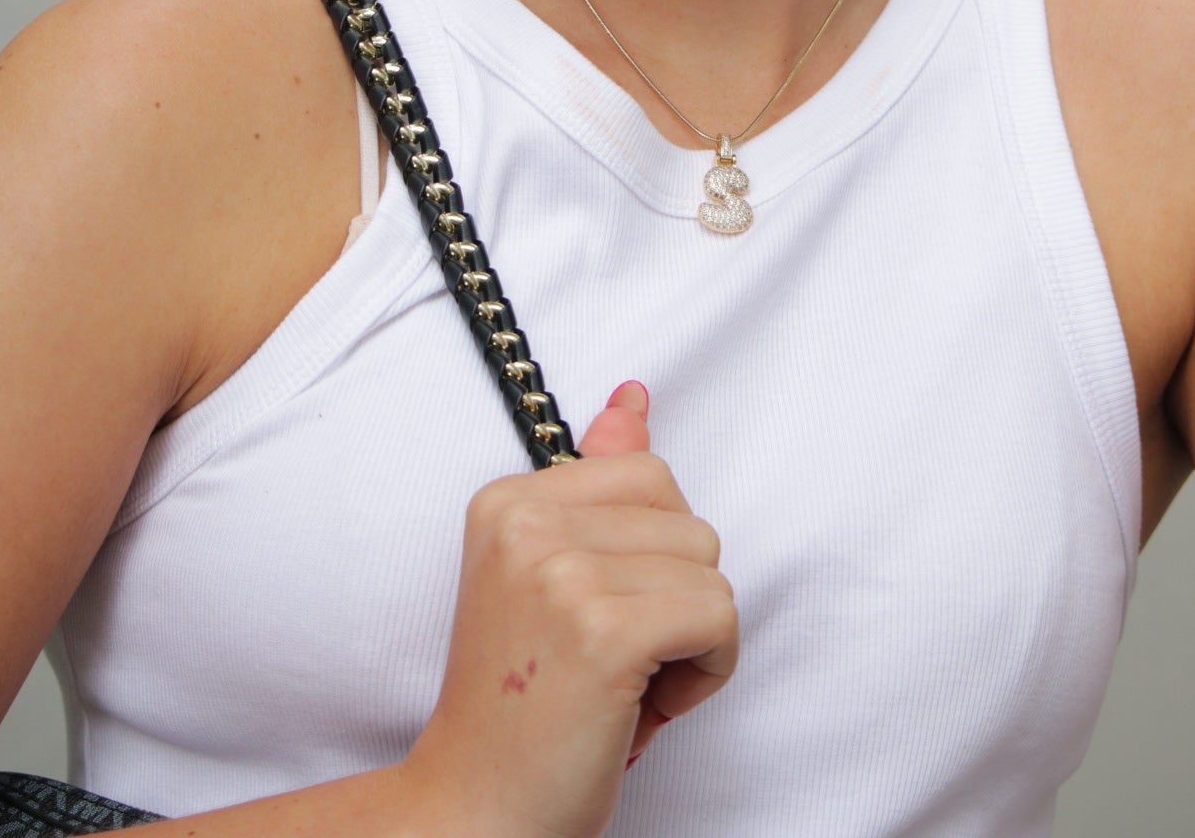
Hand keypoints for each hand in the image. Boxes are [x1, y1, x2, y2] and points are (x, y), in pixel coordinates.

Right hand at [405, 382, 737, 837]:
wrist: (474, 810)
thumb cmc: (524, 704)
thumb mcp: (552, 580)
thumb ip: (596, 484)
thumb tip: (634, 398)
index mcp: (507, 499)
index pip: (650, 475)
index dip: (651, 557)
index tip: (597, 616)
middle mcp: (526, 522)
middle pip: (689, 520)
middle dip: (677, 596)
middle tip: (612, 658)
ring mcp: (562, 573)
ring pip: (711, 569)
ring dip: (691, 640)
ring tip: (623, 685)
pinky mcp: (603, 631)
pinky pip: (719, 618)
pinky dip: (705, 672)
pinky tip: (644, 709)